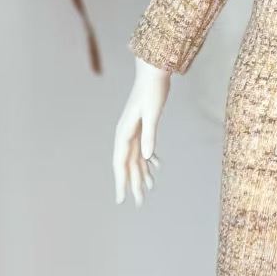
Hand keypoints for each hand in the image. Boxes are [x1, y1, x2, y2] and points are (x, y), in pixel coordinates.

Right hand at [113, 57, 170, 206]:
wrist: (153, 72)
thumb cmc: (152, 90)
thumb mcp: (152, 113)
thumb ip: (149, 135)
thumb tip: (146, 158)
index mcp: (124, 132)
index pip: (120, 163)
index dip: (121, 182)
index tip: (122, 199)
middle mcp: (126, 134)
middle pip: (128, 164)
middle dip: (133, 184)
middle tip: (140, 204)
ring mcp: (134, 131)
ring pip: (136, 158)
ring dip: (141, 174)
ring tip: (148, 190)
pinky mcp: (142, 126)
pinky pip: (144, 148)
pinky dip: (149, 160)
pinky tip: (155, 168)